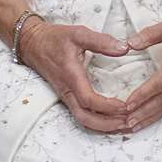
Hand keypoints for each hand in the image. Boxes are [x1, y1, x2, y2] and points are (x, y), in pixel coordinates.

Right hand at [16, 19, 131, 132]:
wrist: (32, 43)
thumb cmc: (54, 39)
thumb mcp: (78, 34)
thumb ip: (101, 41)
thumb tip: (124, 48)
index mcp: (71, 76)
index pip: (89, 100)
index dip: (108, 106)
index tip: (126, 105)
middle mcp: (67, 90)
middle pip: (86, 118)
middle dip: (109, 124)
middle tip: (130, 122)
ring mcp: (66, 96)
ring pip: (84, 120)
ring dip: (105, 127)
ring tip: (125, 125)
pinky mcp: (67, 97)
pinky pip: (82, 116)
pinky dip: (98, 123)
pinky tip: (112, 121)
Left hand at [121, 15, 161, 131]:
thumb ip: (151, 34)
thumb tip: (130, 43)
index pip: (159, 83)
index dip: (143, 95)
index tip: (127, 104)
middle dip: (143, 113)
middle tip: (125, 123)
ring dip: (149, 117)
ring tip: (131, 127)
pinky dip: (157, 114)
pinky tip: (146, 120)